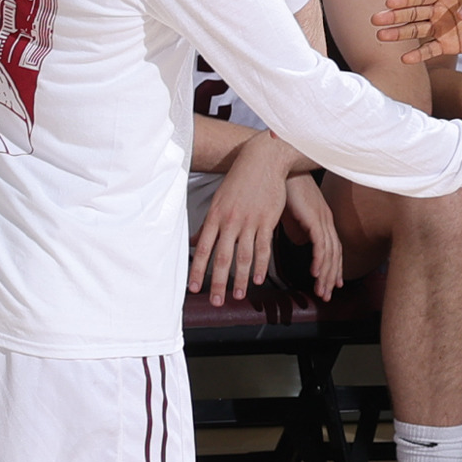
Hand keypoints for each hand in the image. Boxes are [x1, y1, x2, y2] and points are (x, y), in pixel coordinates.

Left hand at [189, 133, 293, 305]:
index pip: (204, 249)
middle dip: (218, 282)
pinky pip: (263, 246)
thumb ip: (210, 224)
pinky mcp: (268, 220)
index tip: (193, 288)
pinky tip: (257, 278)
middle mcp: (231, 221)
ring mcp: (250, 221)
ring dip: (239, 279)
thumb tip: (197, 242)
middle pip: (222, 258)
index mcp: (216, 216)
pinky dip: (260, 264)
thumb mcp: (220, 200)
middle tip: (216, 301)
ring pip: (243, 256)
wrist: (263, 160)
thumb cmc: (240, 179)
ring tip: (237, 295)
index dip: (197, 271)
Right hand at [279, 173, 344, 299]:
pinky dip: (319, 260)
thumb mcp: (291, 213)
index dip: (332, 267)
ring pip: (329, 253)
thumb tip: (297, 241)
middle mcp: (326, 220)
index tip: (330, 284)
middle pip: (334, 255)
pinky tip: (315, 273)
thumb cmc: (283, 188)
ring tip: (321, 290)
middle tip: (326, 294)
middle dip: (331, 277)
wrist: (280, 168)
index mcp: (322, 218)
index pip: (332, 249)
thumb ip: (296, 227)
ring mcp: (322, 218)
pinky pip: (320, 243)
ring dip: (326, 274)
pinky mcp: (314, 217)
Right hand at [373, 0, 461, 62]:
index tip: (389, 2)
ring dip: (399, 33)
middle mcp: (438, 9)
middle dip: (395, 16)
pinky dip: (418, 54)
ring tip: (381, 36)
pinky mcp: (447, 44)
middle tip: (376, 19)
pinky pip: (430, 49)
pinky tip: (405, 58)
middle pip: (413, 13)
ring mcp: (441, 27)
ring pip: (416, 30)